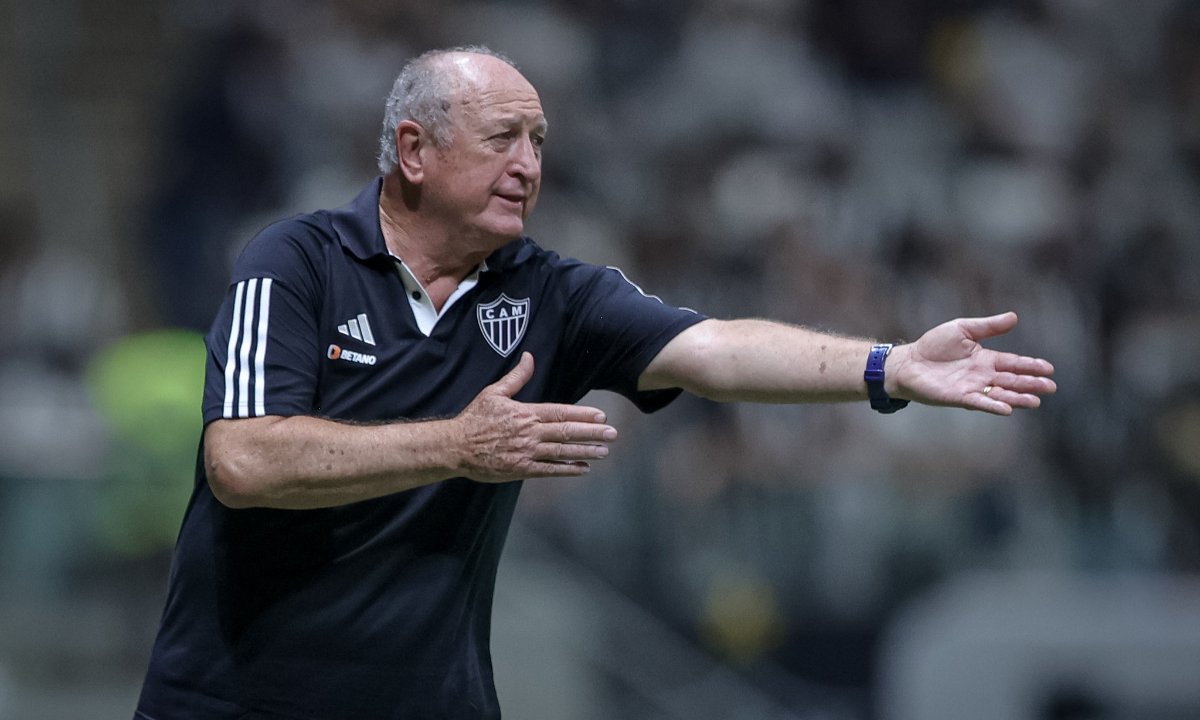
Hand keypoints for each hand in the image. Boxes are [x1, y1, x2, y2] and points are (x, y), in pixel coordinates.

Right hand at [454, 352, 617, 480]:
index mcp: (526, 412)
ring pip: (561, 452)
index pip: (560, 412)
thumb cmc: (475, 418)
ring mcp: (526, 452)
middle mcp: (530, 432)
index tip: (601, 416)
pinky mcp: (520, 469)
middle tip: (612, 434)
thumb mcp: (494, 392)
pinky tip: (582, 468)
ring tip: (604, 451)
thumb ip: (517, 377)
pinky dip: (567, 470)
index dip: (583, 414)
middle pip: (566, 432)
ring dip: (585, 451)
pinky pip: (548, 470)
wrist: (456, 446)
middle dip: (592, 433)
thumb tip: (530, 357)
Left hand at [889, 312, 1055, 415]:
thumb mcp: (963, 329)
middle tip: (1051, 387)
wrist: (908, 362)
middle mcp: (983, 375)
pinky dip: (993, 406)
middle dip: (1031, 384)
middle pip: (1012, 380)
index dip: (1031, 365)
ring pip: (1000, 394)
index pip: (1013, 363)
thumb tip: (1014, 317)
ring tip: (1036, 401)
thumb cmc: (933, 345)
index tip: (1049, 368)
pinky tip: (1008, 409)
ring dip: (1018, 398)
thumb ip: (988, 326)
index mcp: (986, 359)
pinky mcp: (959, 397)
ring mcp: (972, 388)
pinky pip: (980, 402)